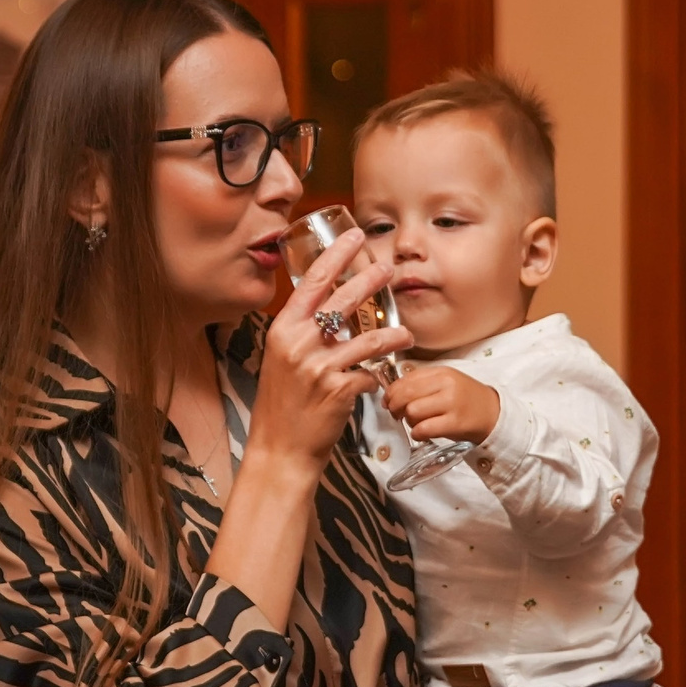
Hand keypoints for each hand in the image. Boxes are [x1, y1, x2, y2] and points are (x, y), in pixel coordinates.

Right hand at [246, 227, 404, 469]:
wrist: (279, 450)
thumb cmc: (281, 407)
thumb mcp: (282, 362)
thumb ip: (301, 335)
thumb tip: (326, 313)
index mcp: (282, 330)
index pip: (312, 282)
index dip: (336, 255)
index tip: (354, 236)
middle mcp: (298, 343)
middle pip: (342, 299)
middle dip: (370, 279)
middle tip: (388, 267)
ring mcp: (318, 366)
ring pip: (366, 338)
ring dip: (391, 333)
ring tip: (405, 331)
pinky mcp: (338, 389)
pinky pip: (369, 372)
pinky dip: (378, 375)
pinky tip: (382, 378)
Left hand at [388, 364, 499, 443]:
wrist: (494, 414)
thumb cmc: (465, 400)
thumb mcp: (446, 384)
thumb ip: (422, 384)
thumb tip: (392, 394)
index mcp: (443, 372)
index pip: (407, 379)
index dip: (392, 392)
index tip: (388, 400)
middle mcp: (447, 385)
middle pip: (406, 394)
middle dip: (395, 406)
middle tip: (396, 414)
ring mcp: (452, 403)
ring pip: (413, 411)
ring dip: (408, 420)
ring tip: (416, 423)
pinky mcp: (455, 423)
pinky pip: (424, 429)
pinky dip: (417, 433)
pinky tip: (421, 433)